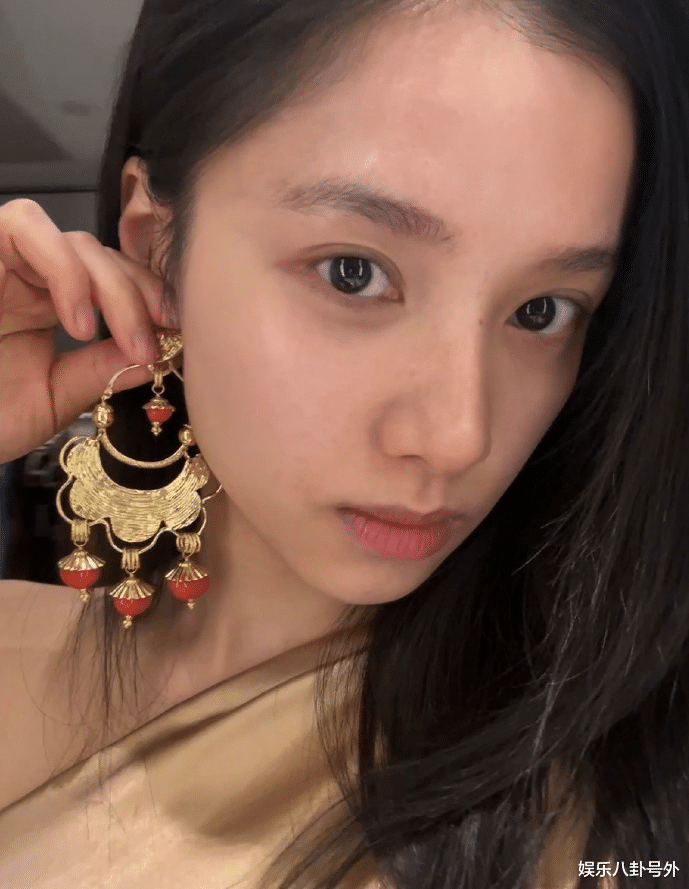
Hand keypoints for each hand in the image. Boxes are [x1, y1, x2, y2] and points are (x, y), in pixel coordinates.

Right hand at [0, 199, 172, 464]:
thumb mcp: (54, 399)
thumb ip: (101, 371)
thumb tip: (158, 353)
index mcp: (47, 307)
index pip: (111, 280)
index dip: (149, 298)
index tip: (179, 331)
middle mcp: (27, 278)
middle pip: (101, 256)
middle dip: (139, 294)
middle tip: (155, 340)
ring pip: (72, 239)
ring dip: (108, 283)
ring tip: (115, 337)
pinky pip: (23, 226)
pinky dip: (63, 269)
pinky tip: (76, 323)